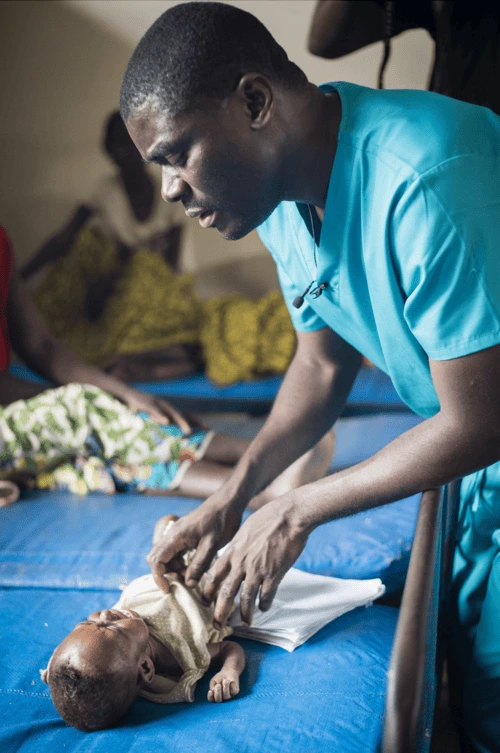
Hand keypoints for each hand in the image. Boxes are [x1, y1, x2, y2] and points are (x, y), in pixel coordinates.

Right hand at [121, 388, 204, 434]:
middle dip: (193, 422)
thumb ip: (158, 423)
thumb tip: (167, 433)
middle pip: (181, 414)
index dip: (196, 420)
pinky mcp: (147, 403)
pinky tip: (166, 421)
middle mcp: (165, 405)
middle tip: (204, 430)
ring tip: (188, 431)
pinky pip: (155, 410)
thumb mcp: (150, 416)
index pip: (185, 414)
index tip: (208, 428)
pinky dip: (160, 415)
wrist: (126, 393)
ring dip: (180, 421)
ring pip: (172, 412)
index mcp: (167, 409)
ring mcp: (157, 403)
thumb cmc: (138, 407)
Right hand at [147, 500, 241, 593]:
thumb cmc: (222, 521)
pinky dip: (182, 563)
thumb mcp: (212, 546)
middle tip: (185, 584)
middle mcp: (172, 535)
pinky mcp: (184, 536)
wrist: (229, 502)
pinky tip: (197, 569)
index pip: (156, 560)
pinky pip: (176, 553)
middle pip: (158, 559)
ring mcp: (177, 534)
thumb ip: (199, 565)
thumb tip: (188, 584)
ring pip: (167, 557)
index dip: (158, 577)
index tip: (168, 590)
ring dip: (176, 570)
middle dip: (167, 574)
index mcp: (176, 536)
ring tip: (194, 577)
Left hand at [202, 496, 308, 627]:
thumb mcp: (246, 528)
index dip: (208, 590)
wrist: (289, 515)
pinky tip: (264, 608)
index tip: (206, 600)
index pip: (214, 574)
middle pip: (225, 591)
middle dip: (219, 610)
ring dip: (244, 613)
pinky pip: (266, 595)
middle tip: (217, 623)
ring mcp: (257, 569)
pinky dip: (264, 604)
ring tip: (245, 622)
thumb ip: (239, 544)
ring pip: (245, 598)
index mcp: (233, 550)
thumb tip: (235, 551)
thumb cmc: (269, 517)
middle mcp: (241, 562)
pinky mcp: (274, 574)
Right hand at [207, 669, 239, 702]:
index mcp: (215, 695)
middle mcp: (222, 697)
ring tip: (225, 680)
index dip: (210, 697)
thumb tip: (213, 691)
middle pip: (218, 700)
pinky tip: (230, 681)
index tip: (210, 691)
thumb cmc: (219, 677)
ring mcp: (229, 696)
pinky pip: (233, 691)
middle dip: (217, 693)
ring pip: (226, 697)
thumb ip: (212, 686)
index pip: (211, 699)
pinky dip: (231, 685)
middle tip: (218, 685)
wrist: (228, 671)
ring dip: (225, 688)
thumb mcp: (213, 681)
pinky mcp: (235, 692)